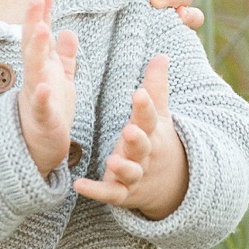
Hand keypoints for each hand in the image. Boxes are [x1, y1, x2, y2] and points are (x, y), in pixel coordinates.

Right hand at [16, 0, 78, 175]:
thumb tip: (69, 31)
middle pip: (33, 46)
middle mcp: (36, 78)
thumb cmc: (51, 112)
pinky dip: (42, 98)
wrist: (40, 149)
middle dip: (34, 22)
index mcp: (42, 68)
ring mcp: (36, 97)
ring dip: (37, 51)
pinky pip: (42, 107)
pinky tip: (44, 87)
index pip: (39, 36)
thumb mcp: (59, 80)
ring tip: (42, 30)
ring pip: (34, 70)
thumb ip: (63, 57)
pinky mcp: (43, 120)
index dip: (41, 15)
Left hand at [73, 55, 188, 219]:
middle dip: (137, 139)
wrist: (169, 183)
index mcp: (152, 131)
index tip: (139, 93)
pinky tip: (79, 185)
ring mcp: (135, 174)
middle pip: (142, 146)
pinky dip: (96, 191)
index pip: (150, 117)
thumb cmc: (155, 140)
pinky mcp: (123, 193)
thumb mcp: (159, 115)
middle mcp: (145, 153)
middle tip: (130, 130)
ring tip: (112, 161)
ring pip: (130, 172)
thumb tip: (162, 55)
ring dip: (123, 168)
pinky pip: (110, 194)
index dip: (145, 106)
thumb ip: (156, 87)